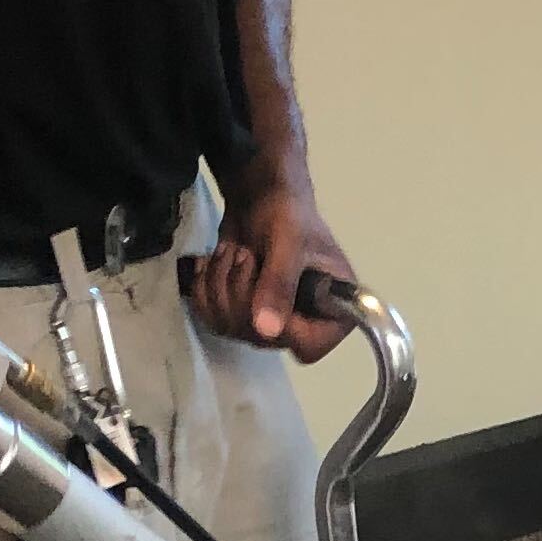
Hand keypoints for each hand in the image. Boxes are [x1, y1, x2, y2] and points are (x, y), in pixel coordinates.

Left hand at [186, 162, 355, 362]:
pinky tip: (216, 262)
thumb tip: (267, 330)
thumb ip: (280, 285)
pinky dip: (205, 286)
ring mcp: (272, 319)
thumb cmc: (287, 211)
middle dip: (242, 293)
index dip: (283, 328)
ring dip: (221, 284)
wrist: (258, 194)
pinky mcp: (243, 312)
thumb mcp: (289, 243)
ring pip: (231, 329)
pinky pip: (211, 318)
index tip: (267, 294)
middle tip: (246, 256)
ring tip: (235, 252)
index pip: (310, 347)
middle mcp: (306, 322)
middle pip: (262, 339)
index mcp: (335, 308)